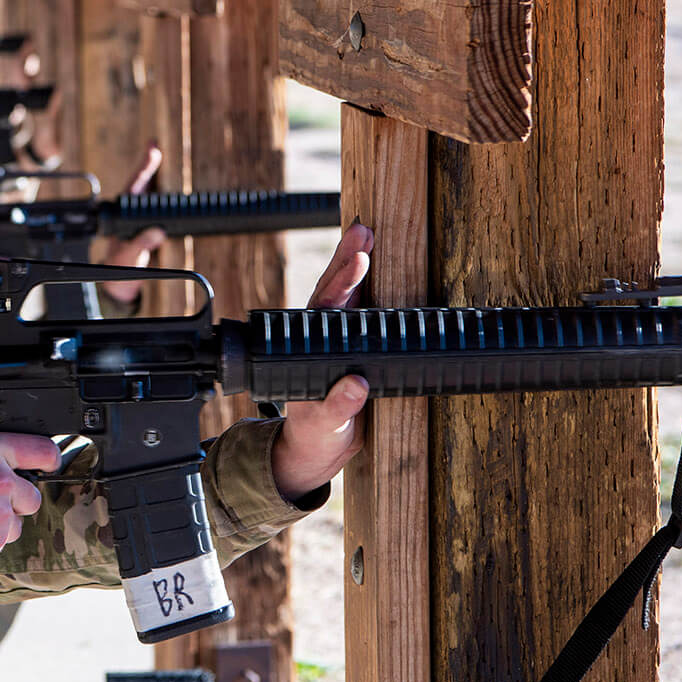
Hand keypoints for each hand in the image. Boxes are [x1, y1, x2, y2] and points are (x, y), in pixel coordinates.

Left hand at [96, 142, 164, 303]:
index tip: (152, 150)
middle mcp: (131, 212)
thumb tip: (156, 233)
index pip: (134, 186)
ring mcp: (140, 217)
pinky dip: (168, 194)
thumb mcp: (129, 256)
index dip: (144, 167)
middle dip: (151, 162)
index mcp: (123, 214)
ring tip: (163, 153)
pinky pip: (159, 205)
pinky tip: (175, 184)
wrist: (121, 281)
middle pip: (143, 182)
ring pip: (151, 191)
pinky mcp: (150, 224)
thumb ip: (140, 245)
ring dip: (160, 175)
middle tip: (155, 143)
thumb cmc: (121, 266)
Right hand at [270, 224, 372, 499]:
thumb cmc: (336, 396)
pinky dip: (343, 398)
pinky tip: (356, 386)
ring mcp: (315, 382)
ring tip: (352, 286)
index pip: (335, 290)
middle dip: (342, 276)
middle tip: (359, 247)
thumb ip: (361, 324)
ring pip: (322, 347)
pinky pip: (332, 407)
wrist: (311, 446)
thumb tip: (370, 272)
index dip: (347, 261)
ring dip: (335, 316)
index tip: (362, 234)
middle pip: (325, 306)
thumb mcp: (350, 358)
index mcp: (326, 335)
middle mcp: (314, 352)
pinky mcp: (320, 417)